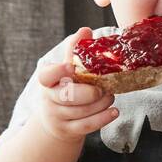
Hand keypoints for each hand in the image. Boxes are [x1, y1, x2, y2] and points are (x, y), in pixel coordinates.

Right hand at [35, 27, 117, 141]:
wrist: (56, 122)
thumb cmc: (65, 89)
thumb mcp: (66, 71)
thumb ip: (74, 51)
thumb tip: (85, 30)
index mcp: (47, 81)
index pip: (47, 75)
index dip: (58, 70)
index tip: (70, 66)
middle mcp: (49, 99)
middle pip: (69, 96)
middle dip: (90, 92)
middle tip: (103, 88)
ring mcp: (56, 116)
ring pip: (82, 111)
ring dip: (101, 103)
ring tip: (110, 96)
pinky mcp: (67, 130)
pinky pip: (87, 125)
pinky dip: (103, 118)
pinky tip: (114, 111)